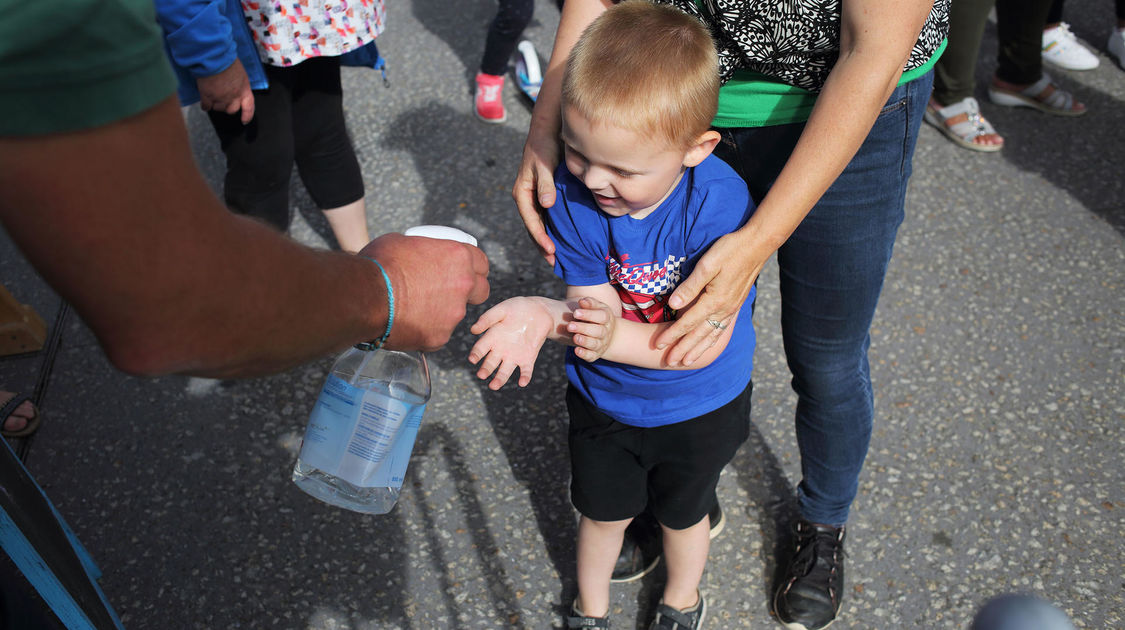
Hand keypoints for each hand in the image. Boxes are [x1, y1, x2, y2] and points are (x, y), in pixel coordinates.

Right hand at [196, 58, 254, 124]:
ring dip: (216, 104)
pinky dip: (205, 105)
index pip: (249, 107)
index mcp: (244, 89)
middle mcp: (233, 96)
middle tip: (223, 99)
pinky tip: (205, 102)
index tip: (245, 120)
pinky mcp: (207, 96)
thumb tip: (235, 87)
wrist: (214, 57)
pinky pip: (206, 106)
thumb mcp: (240, 73)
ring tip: (213, 95)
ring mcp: (220, 98)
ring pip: (218, 108)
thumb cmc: (227, 60)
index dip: (247, 115)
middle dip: (227, 106)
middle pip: (232, 110)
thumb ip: (238, 83)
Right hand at [360, 233, 489, 351]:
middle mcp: (463, 285)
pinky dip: (425, 330)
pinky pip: (437, 334)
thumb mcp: (403, 243)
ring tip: (413, 310)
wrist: (365, 296)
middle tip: (448, 293)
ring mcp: (453, 314)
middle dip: (469, 293)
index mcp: (458, 257)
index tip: (464, 271)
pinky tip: (406, 324)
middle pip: (481, 291)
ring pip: (455, 315)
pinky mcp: (439, 337)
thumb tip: (418, 255)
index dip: (473, 267)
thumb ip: (422, 251)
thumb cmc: (380, 264)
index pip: (481, 262)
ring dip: (442, 313)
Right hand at [468, 297, 553, 388]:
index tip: (473, 359)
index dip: (476, 354)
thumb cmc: (517, 308)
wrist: (539, 311)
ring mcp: (514, 356)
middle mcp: (500, 349)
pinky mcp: (528, 359)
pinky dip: (525, 377)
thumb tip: (473, 330)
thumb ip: (488, 318)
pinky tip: (523, 382)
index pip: (480, 349)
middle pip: (490, 363)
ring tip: (494, 386)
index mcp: (492, 337)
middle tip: (482, 375)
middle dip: (486, 370)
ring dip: (500, 379)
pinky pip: (526, 371)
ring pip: (505, 371)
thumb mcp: (502, 309)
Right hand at [511, 128, 560, 264]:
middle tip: (554, 263)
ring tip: (557, 257)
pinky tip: (562, 238)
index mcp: (522, 193)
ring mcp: (534, 198)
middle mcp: (526, 198)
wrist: (546, 133)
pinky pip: (546, 217)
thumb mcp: (544, 165)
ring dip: (546, 240)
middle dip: (542, 246)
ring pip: (539, 224)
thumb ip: (546, 185)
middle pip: (532, 227)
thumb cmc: (544, 147)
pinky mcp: (543, 195)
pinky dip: (552, 229)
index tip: (551, 250)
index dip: (540, 237)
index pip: (531, 221)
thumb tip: (546, 205)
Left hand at [567, 297, 615, 362]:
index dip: (588, 315)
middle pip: (598, 331)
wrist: (606, 332)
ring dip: (585, 341)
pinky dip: (584, 354)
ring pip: (595, 344)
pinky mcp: (595, 354)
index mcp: (607, 318)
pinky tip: (576, 350)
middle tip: (570, 326)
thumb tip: (582, 301)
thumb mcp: (596, 307)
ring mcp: (601, 344)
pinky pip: (591, 356)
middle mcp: (606, 332)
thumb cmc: (597, 316)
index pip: (601, 317)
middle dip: (584, 328)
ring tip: (574, 337)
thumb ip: (590, 303)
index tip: (575, 313)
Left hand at [656, 229, 766, 365]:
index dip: (672, 335)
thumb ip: (690, 286)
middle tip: (669, 363)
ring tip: (687, 362)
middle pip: (699, 335)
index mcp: (714, 300)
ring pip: (712, 335)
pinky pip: (722, 329)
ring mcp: (731, 308)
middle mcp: (724, 309)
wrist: (758, 245)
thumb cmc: (730, 250)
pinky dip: (713, 340)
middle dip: (683, 349)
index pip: (688, 322)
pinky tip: (708, 344)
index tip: (658, 345)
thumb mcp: (707, 264)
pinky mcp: (736, 305)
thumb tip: (673, 304)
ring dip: (698, 350)